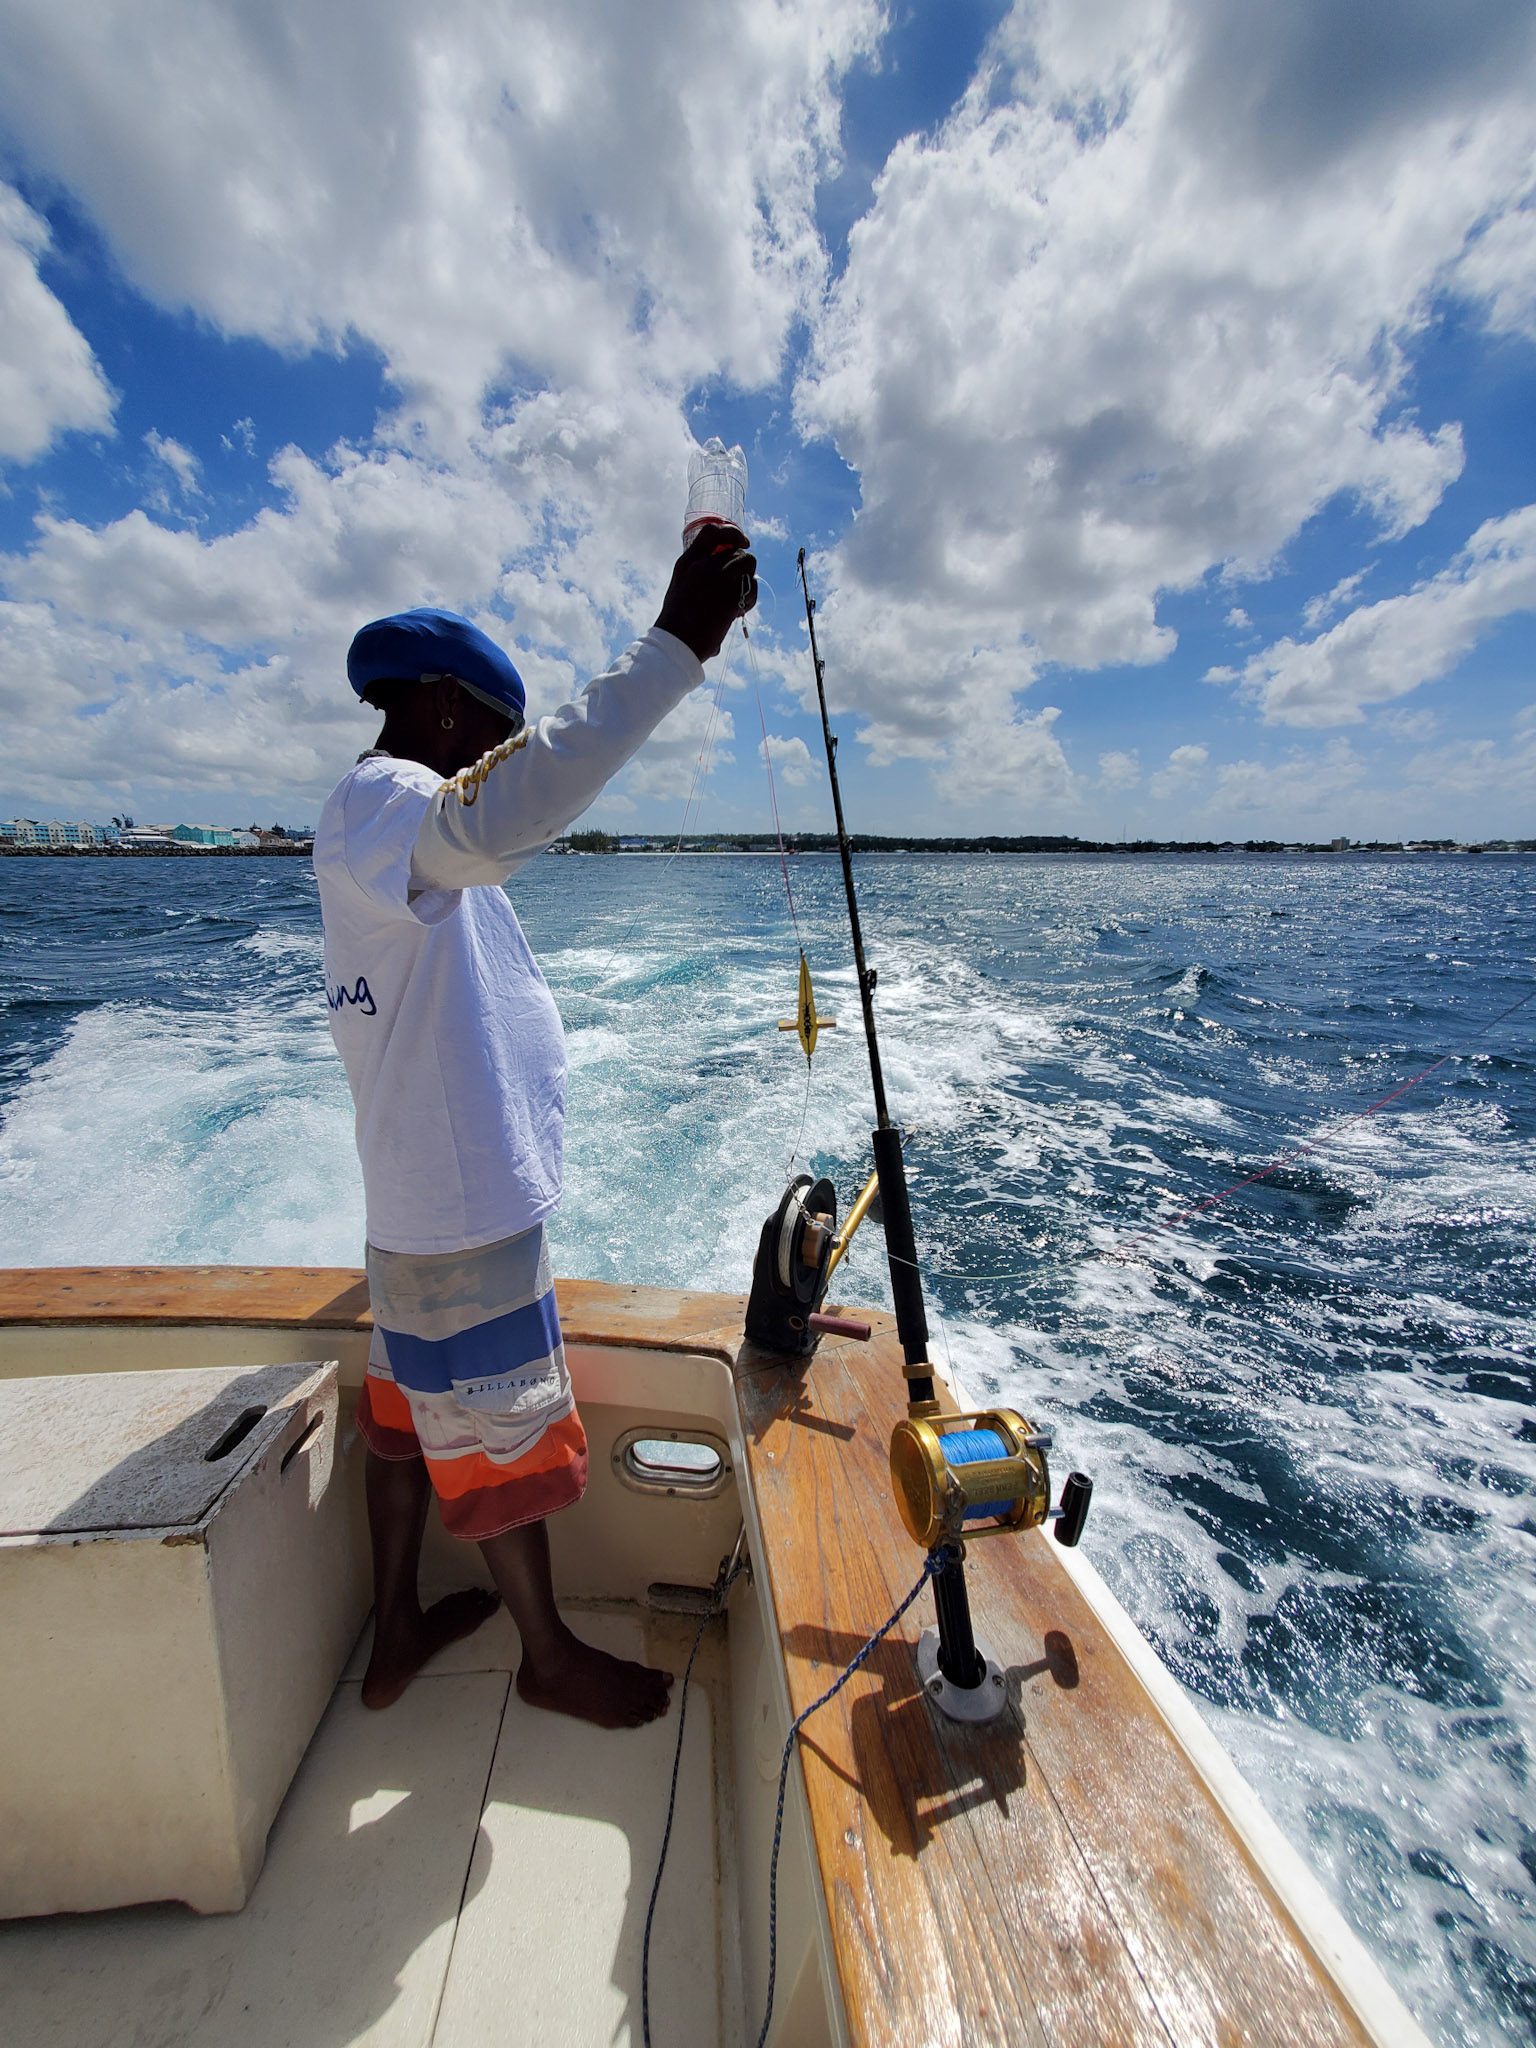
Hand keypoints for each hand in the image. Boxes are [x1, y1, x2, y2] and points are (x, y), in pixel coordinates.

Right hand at [654, 522, 756, 661]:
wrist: (676, 642)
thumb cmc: (677, 620)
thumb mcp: (681, 585)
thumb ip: (698, 571)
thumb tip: (722, 565)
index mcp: (687, 561)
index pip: (712, 532)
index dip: (732, 533)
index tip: (743, 542)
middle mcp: (703, 565)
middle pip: (737, 550)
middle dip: (743, 565)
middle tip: (738, 584)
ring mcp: (717, 579)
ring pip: (748, 563)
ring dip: (749, 579)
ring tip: (739, 597)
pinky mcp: (730, 596)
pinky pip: (752, 586)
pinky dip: (751, 597)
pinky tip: (739, 610)